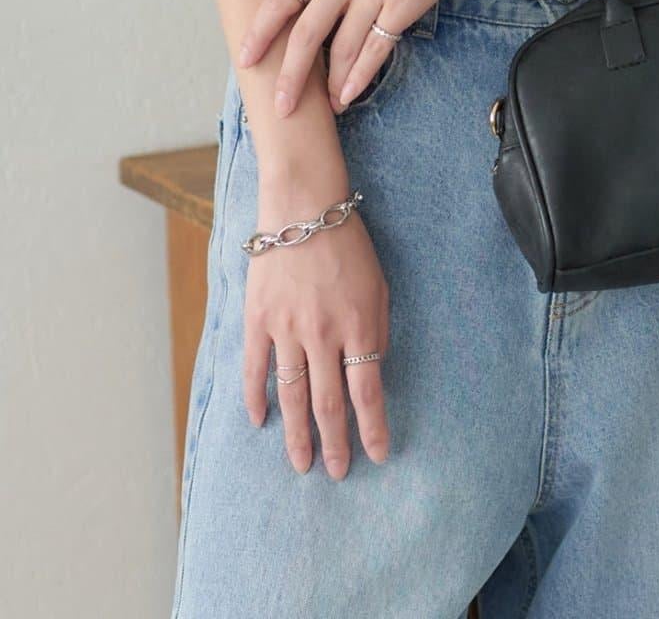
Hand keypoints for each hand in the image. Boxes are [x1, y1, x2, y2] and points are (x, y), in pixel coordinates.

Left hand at [238, 0, 486, 115]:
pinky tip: (350, 94)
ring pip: (341, 49)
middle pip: (305, 34)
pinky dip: (361, 76)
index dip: (260, 32)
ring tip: (327, 107)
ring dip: (332, 84)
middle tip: (282, 106)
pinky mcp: (403, 4)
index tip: (245, 59)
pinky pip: (376, 49)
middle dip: (290, 76)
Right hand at [243, 184, 389, 476]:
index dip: (374, 429)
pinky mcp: (258, 320)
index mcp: (358, 325)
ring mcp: (287, 330)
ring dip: (297, 435)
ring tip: (301, 465)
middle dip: (335, 444)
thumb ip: (376, 329)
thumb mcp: (379, 285)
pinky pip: (256, 369)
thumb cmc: (349, 244)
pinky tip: (259, 423)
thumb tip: (372, 368)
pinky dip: (256, 399)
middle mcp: (323, 335)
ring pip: (291, 397)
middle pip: (329, 404)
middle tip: (336, 473)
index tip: (379, 456)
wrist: (304, 207)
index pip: (368, 392)